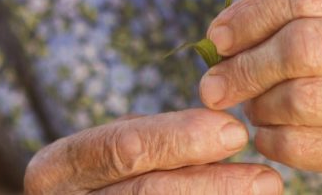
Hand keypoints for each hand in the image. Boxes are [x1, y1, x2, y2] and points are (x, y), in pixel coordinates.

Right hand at [24, 109, 283, 194]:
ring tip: (265, 193)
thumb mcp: (116, 155)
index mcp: (55, 169)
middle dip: (210, 185)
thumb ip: (155, 142)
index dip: (179, 139)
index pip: (120, 149)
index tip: (235, 132)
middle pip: (144, 193)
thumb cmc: (110, 182)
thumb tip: (228, 135)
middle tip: (266, 179)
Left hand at [198, 0, 321, 193]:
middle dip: (245, 66)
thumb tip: (223, 32)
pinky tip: (270, 134)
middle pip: (302, 46)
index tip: (218, 36)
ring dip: (260, 105)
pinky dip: (274, 140)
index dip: (252, 14)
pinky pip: (307, 145)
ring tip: (254, 106)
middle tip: (215, 84)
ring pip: (301, 98)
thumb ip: (307, 12)